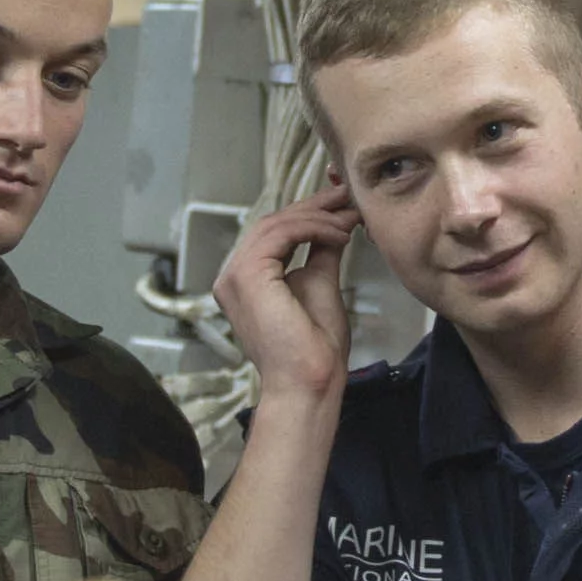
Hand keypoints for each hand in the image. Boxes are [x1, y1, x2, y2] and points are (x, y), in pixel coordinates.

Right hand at [212, 187, 362, 404]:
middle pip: (272, 224)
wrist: (309, 381)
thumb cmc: (315, 348)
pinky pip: (281, 234)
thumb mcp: (320, 284)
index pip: (273, 234)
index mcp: (246, 281)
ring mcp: (234, 275)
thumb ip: (320, 254)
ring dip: (317, 218)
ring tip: (348, 220)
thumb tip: (333, 227)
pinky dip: (312, 228)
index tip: (340, 205)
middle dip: (313, 208)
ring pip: (276, 225)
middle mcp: (233, 276)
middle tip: (347, 199)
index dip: (307, 214)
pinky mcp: (247, 275)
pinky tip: (338, 234)